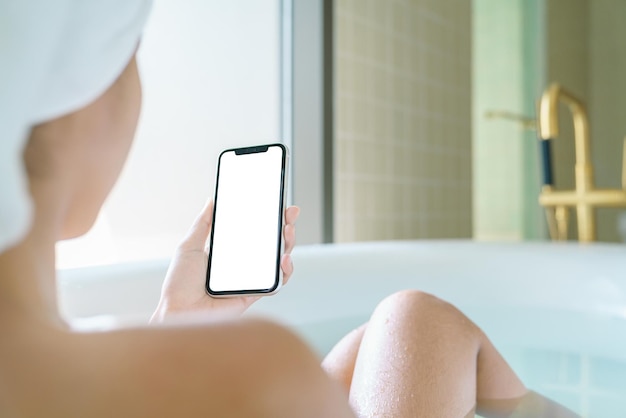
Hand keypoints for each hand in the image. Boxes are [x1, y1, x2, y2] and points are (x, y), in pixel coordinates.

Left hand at [151, 200, 299, 322]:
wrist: (178, 311)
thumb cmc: (179, 284)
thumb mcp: (189, 246)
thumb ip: (202, 224)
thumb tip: (212, 201)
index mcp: (229, 253)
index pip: (254, 232)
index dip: (268, 219)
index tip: (277, 204)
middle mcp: (243, 266)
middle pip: (271, 244)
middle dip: (285, 226)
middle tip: (290, 213)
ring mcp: (250, 279)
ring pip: (278, 261)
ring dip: (289, 245)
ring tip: (288, 231)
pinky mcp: (254, 294)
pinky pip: (276, 283)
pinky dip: (284, 271)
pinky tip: (283, 259)